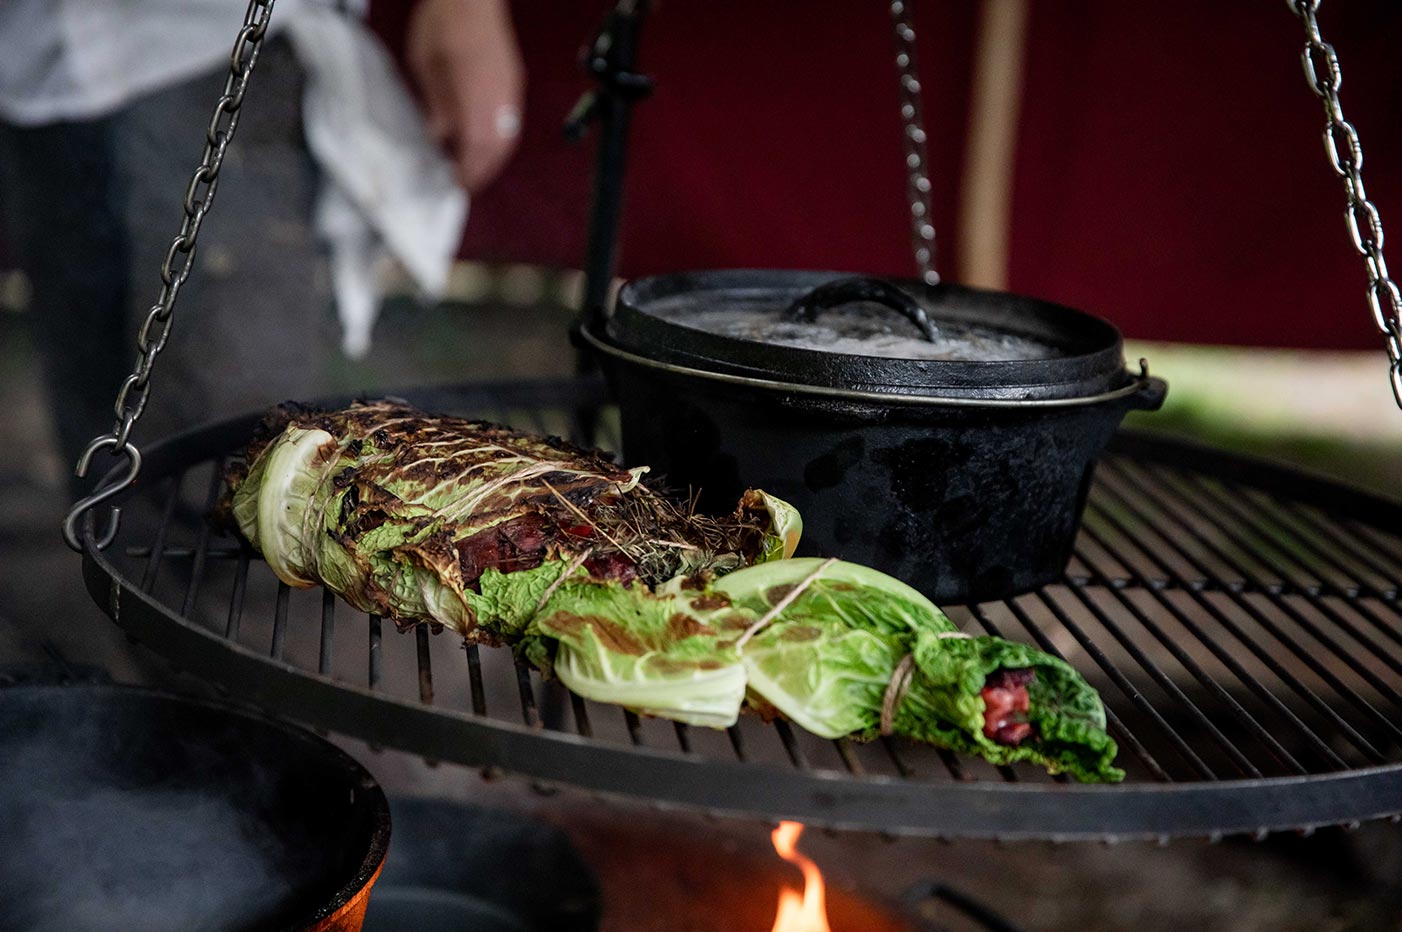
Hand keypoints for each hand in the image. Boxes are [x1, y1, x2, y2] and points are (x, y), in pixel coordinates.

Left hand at [407, 0, 525, 193]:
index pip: (477, 148)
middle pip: (497, 148)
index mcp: (475, 95)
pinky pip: (511, 121)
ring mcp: (510, 90)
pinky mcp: (513, 82)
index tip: (457, 186)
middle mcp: (499, 97)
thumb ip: (437, 104)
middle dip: (482, 170)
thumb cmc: (444, 21)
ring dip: (492, 156)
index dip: (468, 172)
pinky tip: (484, 140)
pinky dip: (498, 138)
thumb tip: (440, 134)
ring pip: (508, 137)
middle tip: (465, 183)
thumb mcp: (425, 65)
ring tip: (474, 166)